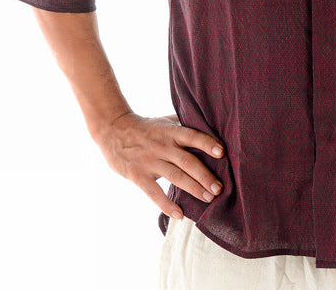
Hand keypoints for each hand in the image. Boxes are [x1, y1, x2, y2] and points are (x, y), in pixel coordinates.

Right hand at [94, 112, 225, 219]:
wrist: (113, 130)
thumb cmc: (146, 127)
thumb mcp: (164, 121)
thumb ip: (183, 125)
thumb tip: (209, 125)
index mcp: (171, 131)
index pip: (192, 136)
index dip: (207, 143)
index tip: (222, 152)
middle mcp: (162, 146)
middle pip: (187, 161)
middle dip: (205, 176)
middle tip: (219, 189)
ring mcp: (150, 161)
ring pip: (175, 177)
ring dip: (193, 189)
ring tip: (208, 199)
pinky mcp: (138, 175)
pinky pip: (154, 193)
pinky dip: (167, 205)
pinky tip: (180, 214)